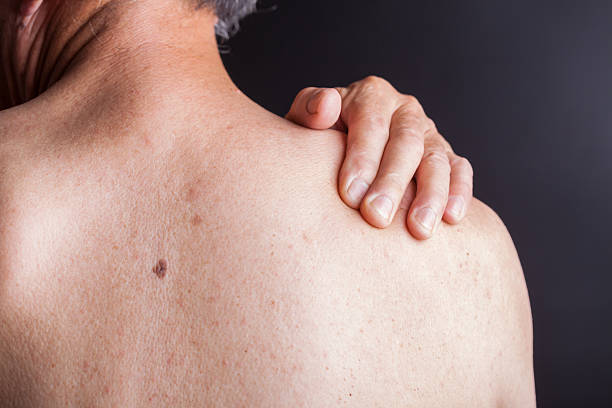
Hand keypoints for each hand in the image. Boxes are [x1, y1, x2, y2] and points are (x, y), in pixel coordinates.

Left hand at [285, 76, 472, 238]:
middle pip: (406, 142)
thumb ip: (309, 111)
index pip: (370, 123)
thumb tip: (326, 105)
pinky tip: (451, 219)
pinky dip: (459, 193)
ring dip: (430, 195)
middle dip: (392, 181)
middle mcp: (404, 110)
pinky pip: (459, 170)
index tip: (350, 195)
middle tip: (377, 218)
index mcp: (371, 95)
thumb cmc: (319, 140)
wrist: (338, 149)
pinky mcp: (446, 156)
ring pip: (436, 159)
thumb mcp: (305, 122)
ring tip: (418, 229)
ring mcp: (429, 132)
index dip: (362, 158)